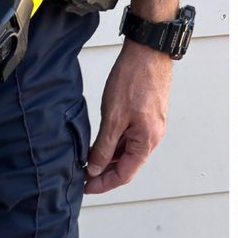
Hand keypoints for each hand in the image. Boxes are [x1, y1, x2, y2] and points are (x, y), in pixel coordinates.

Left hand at [84, 43, 171, 193]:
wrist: (148, 50)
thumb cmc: (134, 79)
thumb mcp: (113, 118)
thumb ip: (104, 147)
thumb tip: (95, 168)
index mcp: (146, 143)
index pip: (123, 175)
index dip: (104, 184)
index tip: (87, 187)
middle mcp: (152, 138)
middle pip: (127, 166)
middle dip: (105, 173)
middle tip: (85, 176)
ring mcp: (151, 127)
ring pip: (128, 152)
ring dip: (109, 159)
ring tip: (90, 160)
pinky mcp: (147, 117)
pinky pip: (130, 138)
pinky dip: (116, 144)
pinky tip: (102, 143)